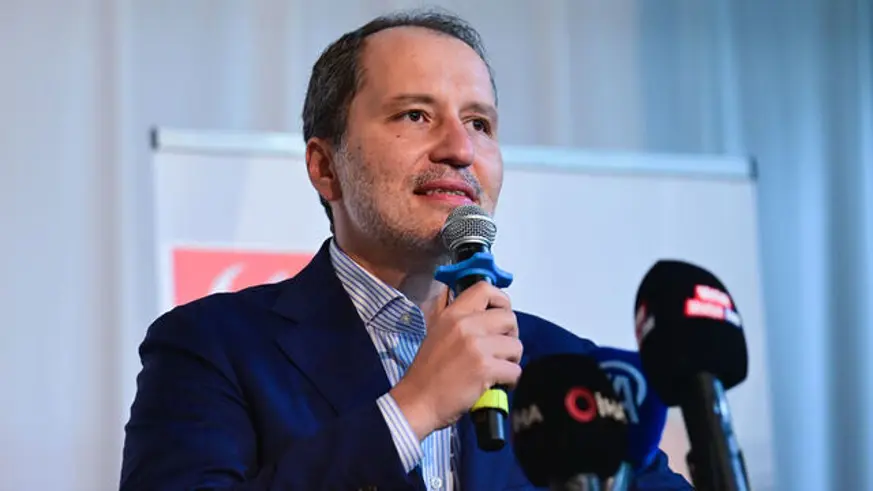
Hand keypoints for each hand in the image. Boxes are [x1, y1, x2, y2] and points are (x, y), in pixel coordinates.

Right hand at [389, 281, 522, 440]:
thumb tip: (489, 317)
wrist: (418, 401)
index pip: (486, 289)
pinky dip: (510, 380)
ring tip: (498, 369)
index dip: (502, 301)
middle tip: (502, 350)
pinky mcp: (485, 368)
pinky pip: (515, 370)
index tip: (502, 317)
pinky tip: (497, 384)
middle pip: (509, 318)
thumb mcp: (438, 333)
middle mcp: (465, 325)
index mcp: (453, 314)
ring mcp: (476, 346)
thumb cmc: (427, 373)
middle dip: (511, 336)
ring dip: (511, 360)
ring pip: (516, 346)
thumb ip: (461, 321)